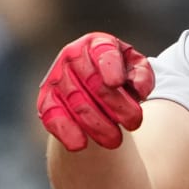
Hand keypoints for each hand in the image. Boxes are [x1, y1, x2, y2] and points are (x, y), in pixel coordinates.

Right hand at [37, 33, 155, 151]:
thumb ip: (142, 74)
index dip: (110, 67)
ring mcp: (57, 78)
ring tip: (116, 141)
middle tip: (134, 123)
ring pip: (78, 103)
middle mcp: (73, 57)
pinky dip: (66, 131)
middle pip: (95, 83)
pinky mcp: (46, 101)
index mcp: (97, 44)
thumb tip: (138, 89)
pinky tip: (80, 144)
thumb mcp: (136, 67)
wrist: (94, 83)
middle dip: (117, 105)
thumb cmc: (121, 73)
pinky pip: (52, 116)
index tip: (116, 83)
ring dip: (98, 125)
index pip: (104, 52)